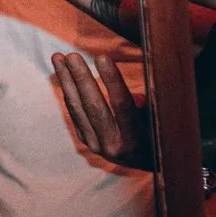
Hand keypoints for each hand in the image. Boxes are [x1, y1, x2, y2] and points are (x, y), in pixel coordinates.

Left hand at [53, 51, 150, 169]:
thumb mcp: (157, 119)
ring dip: (66, 81)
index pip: (121, 105)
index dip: (111, 80)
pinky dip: (69, 91)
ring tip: (58, 58)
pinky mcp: (86, 141)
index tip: (102, 57)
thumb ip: (146, 105)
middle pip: (93, 106)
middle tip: (72, 55)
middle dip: (81, 78)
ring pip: (77, 108)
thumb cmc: (157, 132)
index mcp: (135, 139)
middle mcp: (113, 146)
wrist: (145, 162)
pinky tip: (63, 74)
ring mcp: (96, 145)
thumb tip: (134, 94)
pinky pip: (75, 112)